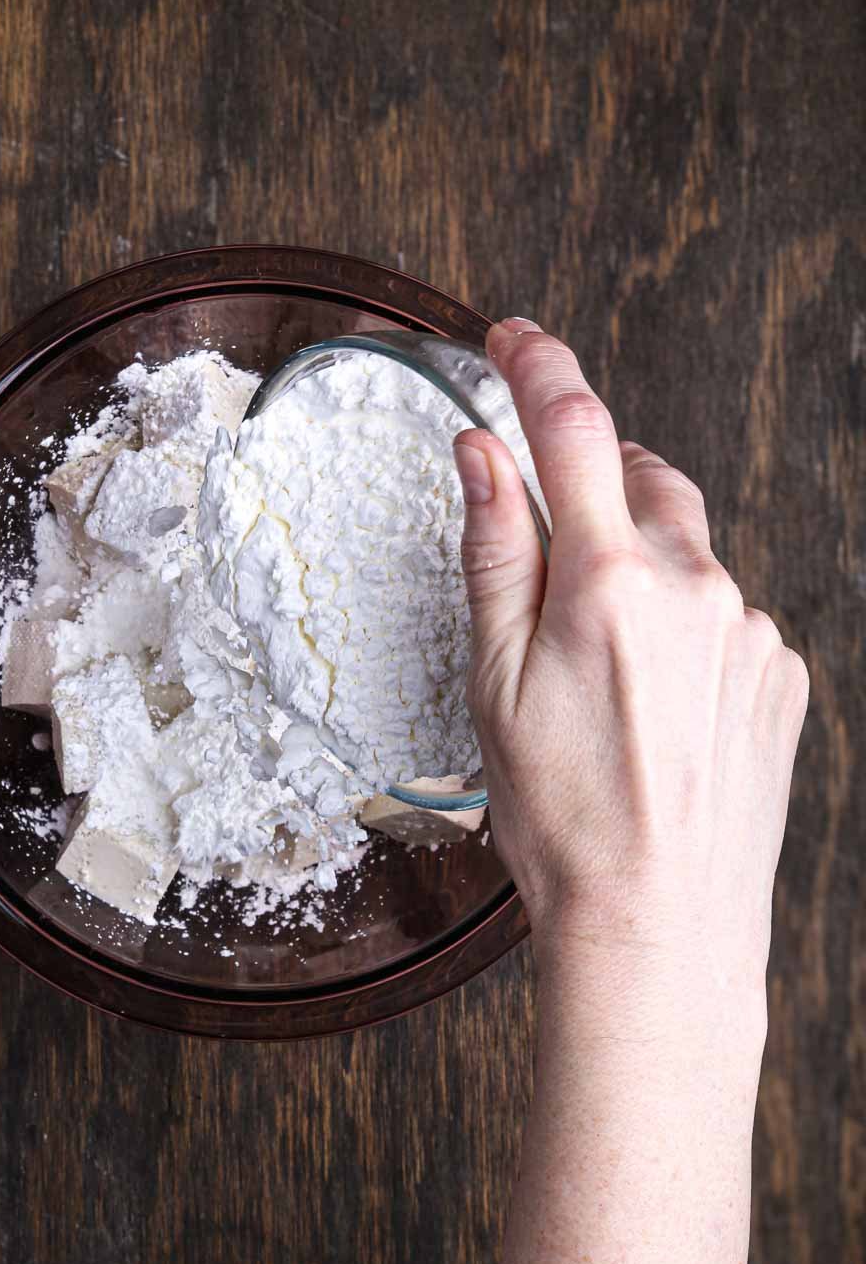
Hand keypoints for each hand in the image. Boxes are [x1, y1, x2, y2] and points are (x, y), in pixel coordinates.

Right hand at [454, 318, 807, 1005]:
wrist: (659, 925)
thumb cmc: (562, 815)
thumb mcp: (495, 680)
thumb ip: (494, 550)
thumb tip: (480, 451)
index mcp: (609, 582)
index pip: (571, 428)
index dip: (536, 367)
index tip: (512, 338)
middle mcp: (696, 587)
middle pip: (641, 477)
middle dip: (594, 481)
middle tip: (550, 546)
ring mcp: (750, 630)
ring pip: (686, 550)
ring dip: (641, 566)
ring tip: (603, 661)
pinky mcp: (782, 671)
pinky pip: (726, 611)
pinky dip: (686, 623)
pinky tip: (654, 696)